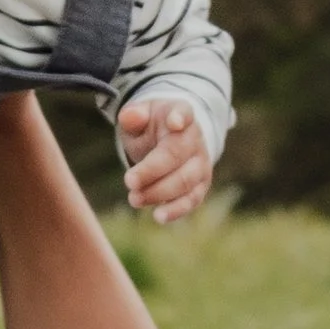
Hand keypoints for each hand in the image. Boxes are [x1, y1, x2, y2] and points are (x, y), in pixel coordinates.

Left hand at [119, 100, 213, 224]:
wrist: (170, 141)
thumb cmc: (151, 127)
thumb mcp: (139, 116)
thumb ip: (134, 115)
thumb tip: (130, 116)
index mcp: (180, 114)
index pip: (184, 112)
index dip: (180, 117)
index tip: (174, 122)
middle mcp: (195, 138)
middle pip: (177, 155)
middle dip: (152, 170)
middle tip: (128, 181)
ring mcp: (201, 163)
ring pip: (185, 180)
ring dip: (159, 192)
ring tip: (134, 199)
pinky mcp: (200, 185)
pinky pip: (192, 199)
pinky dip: (176, 210)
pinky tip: (158, 216)